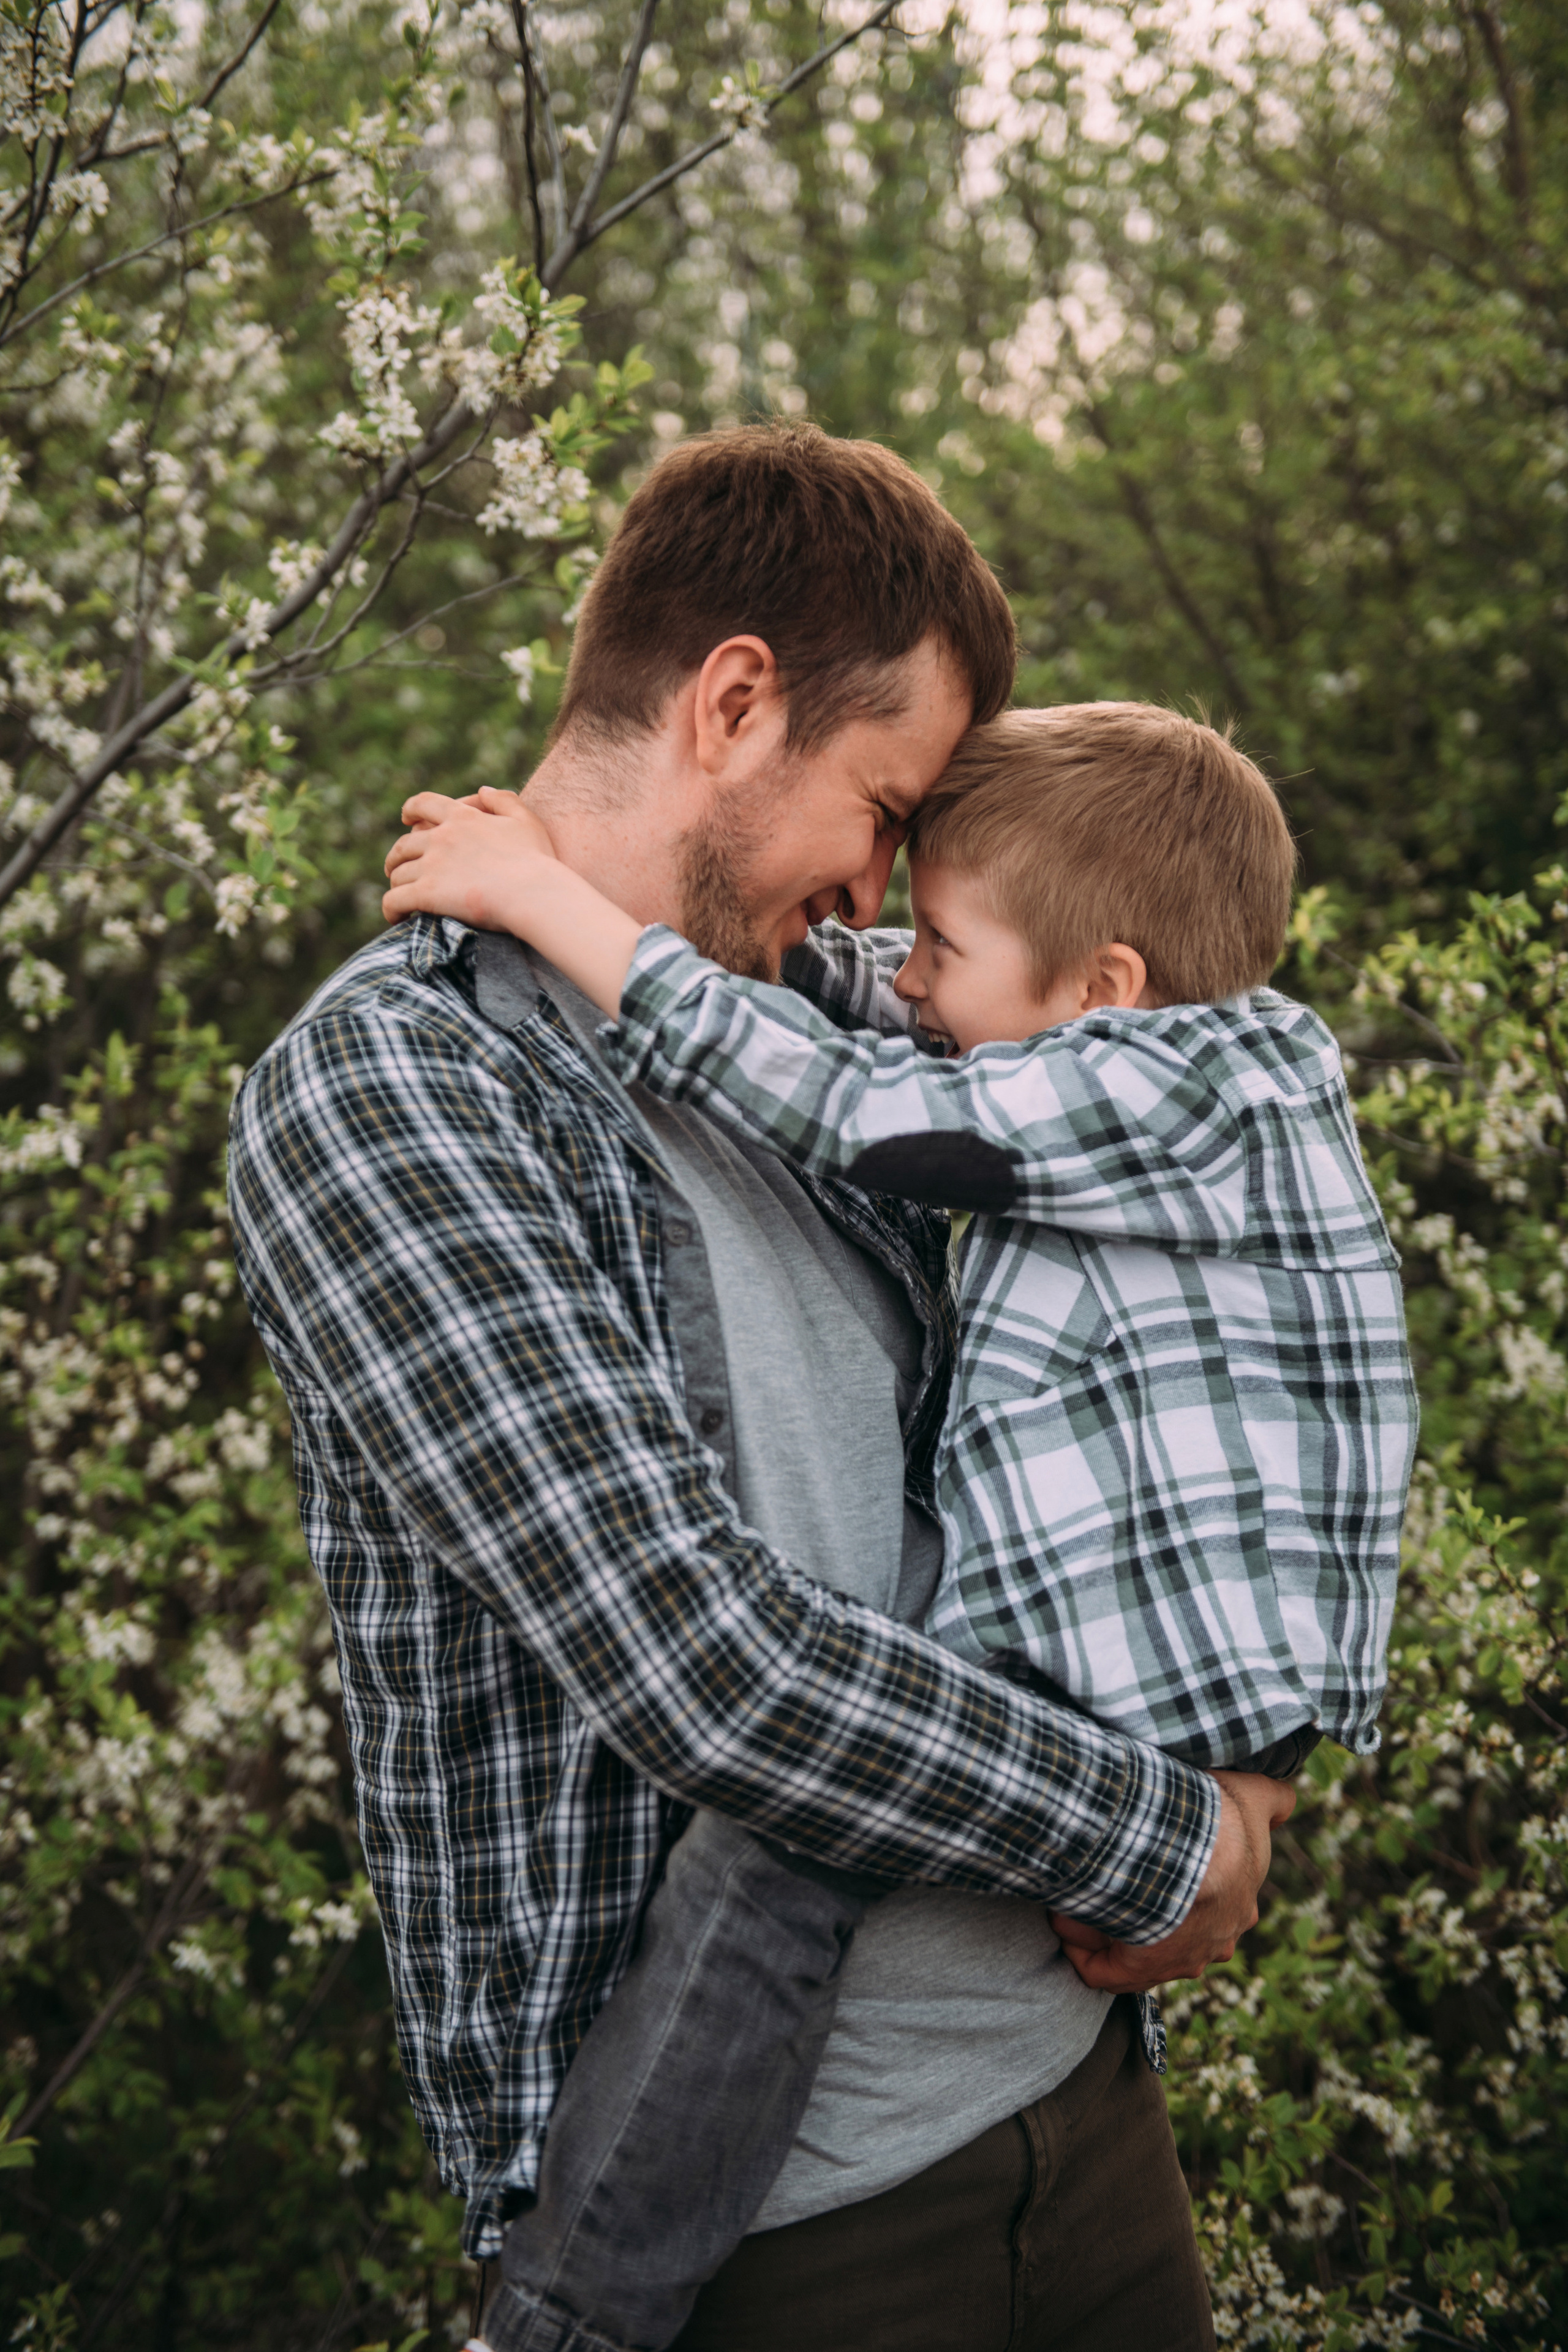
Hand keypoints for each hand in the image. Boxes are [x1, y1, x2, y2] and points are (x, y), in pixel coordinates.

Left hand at [382, 787, 558, 931]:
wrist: (533, 893)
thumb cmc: (536, 861)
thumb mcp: (526, 820)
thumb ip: (504, 800)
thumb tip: (482, 790)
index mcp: (461, 817)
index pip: (424, 804)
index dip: (410, 809)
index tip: (406, 818)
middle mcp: (440, 838)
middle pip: (404, 845)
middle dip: (396, 857)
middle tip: (396, 868)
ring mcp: (431, 865)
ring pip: (398, 874)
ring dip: (397, 885)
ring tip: (402, 899)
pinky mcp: (426, 894)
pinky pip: (395, 900)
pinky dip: (391, 909)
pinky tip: (397, 918)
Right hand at [1048, 1768, 1295, 1992]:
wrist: (1185, 1848)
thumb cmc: (1219, 1820)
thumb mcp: (1254, 1798)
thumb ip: (1275, 1800)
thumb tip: (1286, 1803)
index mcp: (1235, 1909)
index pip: (1213, 1911)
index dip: (1183, 1891)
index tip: (1153, 1864)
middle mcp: (1211, 1944)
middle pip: (1176, 1936)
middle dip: (1145, 1911)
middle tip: (1115, 1873)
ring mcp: (1174, 1962)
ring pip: (1135, 1950)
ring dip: (1107, 1922)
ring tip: (1085, 1886)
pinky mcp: (1136, 1972)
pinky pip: (1101, 1970)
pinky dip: (1080, 1946)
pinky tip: (1065, 1913)